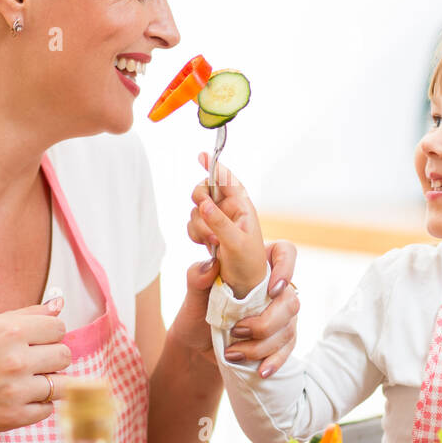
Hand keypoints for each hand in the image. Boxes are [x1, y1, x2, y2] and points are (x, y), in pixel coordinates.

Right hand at [0, 300, 72, 434]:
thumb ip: (25, 315)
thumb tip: (58, 304)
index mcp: (10, 331)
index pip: (59, 328)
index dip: (48, 333)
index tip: (36, 339)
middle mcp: (17, 360)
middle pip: (64, 355)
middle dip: (51, 356)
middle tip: (30, 360)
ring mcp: (16, 392)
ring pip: (63, 385)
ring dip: (49, 381)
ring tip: (27, 380)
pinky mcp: (12, 418)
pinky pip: (47, 410)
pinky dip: (38, 404)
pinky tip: (18, 397)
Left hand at [171, 241, 299, 380]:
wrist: (196, 345)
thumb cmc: (196, 312)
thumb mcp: (192, 295)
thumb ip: (198, 277)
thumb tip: (210, 266)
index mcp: (257, 265)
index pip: (285, 252)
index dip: (286, 267)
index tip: (272, 289)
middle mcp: (274, 287)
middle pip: (291, 299)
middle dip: (266, 322)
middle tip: (237, 330)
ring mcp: (280, 313)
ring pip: (289, 327)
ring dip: (262, 345)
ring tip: (233, 352)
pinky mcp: (279, 337)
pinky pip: (287, 348)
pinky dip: (274, 360)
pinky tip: (262, 370)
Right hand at [187, 152, 267, 297]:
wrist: (243, 286)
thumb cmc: (248, 264)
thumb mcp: (236, 243)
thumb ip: (219, 222)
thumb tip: (204, 203)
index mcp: (242, 207)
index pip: (228, 180)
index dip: (216, 167)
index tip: (202, 156)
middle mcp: (230, 211)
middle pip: (205, 191)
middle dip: (201, 204)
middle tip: (204, 215)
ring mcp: (218, 222)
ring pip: (196, 210)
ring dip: (199, 225)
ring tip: (213, 242)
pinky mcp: (209, 233)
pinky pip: (193, 224)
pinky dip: (196, 234)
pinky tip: (207, 245)